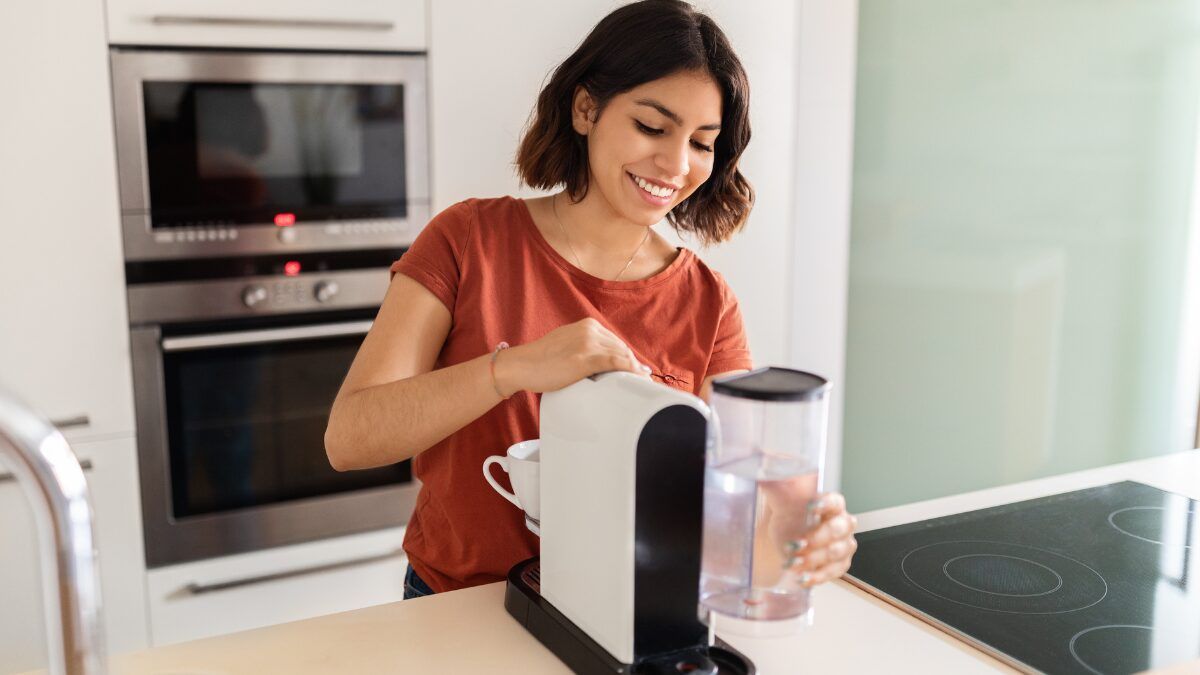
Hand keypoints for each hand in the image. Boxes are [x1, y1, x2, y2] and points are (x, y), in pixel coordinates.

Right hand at [494, 317, 650, 394]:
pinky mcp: (586, 358)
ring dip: (635, 371)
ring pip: (622, 356)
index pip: (616, 343)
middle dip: (633, 366)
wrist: (520, 365)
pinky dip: (630, 372)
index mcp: (587, 325)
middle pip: (622, 349)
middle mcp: (590, 330)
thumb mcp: (567, 346)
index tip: (636, 372)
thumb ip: (586, 350)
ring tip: (641, 385)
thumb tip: (605, 366)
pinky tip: (637, 380)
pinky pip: (617, 364)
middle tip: (641, 382)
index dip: (628, 359)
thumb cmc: (541, 361)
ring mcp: (589, 343)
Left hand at [783, 492, 857, 587]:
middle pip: (839, 529)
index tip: (809, 507)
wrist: (786, 540)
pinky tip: (802, 577)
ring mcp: (843, 546)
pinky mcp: (839, 565)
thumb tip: (765, 473)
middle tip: (796, 543)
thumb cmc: (790, 517)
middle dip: (818, 537)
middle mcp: (843, 524)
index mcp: (832, 505)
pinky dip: (817, 576)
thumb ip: (778, 485)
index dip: (825, 504)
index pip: (836, 501)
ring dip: (813, 559)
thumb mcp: (782, 501)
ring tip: (792, 562)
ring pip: (836, 552)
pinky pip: (833, 572)